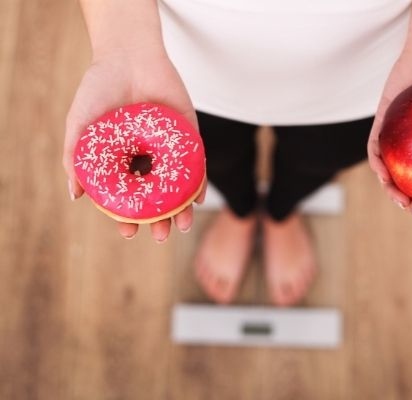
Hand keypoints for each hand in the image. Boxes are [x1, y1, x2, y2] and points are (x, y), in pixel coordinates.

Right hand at [63, 46, 204, 241]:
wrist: (128, 55)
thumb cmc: (99, 88)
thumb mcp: (80, 125)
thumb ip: (75, 158)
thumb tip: (75, 195)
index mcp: (123, 160)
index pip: (127, 196)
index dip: (127, 216)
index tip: (128, 232)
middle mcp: (147, 158)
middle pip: (156, 196)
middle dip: (159, 220)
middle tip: (160, 235)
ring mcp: (169, 149)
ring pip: (178, 186)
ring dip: (181, 208)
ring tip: (180, 226)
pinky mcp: (189, 136)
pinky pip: (197, 164)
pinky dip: (199, 182)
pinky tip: (197, 199)